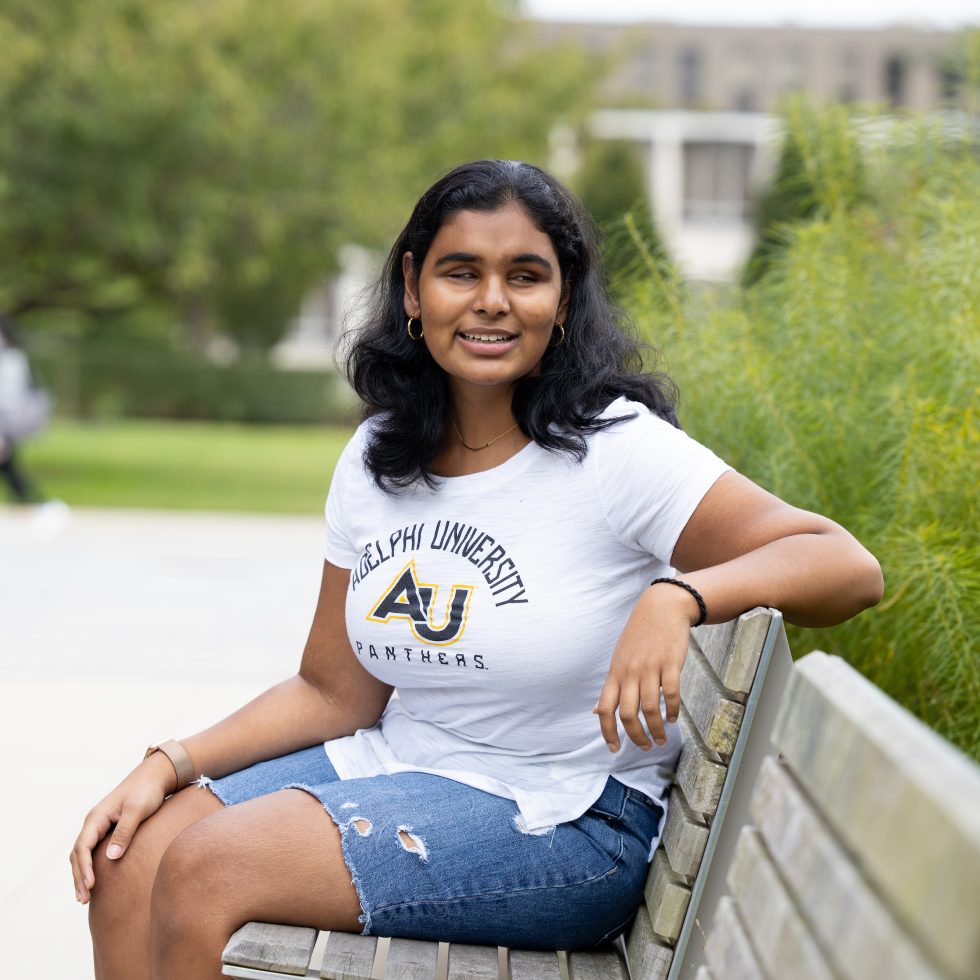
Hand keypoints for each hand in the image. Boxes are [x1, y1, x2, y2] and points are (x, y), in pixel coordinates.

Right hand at [69, 752, 175, 903]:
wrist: (154, 777)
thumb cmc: (147, 791)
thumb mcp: (137, 809)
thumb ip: (124, 831)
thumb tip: (111, 857)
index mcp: (96, 817)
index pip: (83, 846)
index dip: (84, 868)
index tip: (90, 885)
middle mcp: (93, 822)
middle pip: (78, 854)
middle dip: (79, 877)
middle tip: (84, 900)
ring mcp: (98, 826)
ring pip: (82, 855)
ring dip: (81, 875)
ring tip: (84, 898)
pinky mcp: (107, 830)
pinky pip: (91, 852)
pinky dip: (88, 867)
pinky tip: (93, 882)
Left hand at [593, 583, 698, 751]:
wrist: (661, 608)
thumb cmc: (639, 636)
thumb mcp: (619, 659)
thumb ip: (611, 687)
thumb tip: (596, 711)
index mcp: (615, 673)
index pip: (605, 708)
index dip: (607, 732)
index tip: (614, 749)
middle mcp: (629, 672)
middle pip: (628, 714)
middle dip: (636, 736)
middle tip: (645, 747)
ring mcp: (649, 668)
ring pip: (650, 708)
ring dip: (656, 729)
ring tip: (662, 739)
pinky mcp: (669, 663)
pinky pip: (671, 693)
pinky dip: (672, 710)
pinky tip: (673, 719)